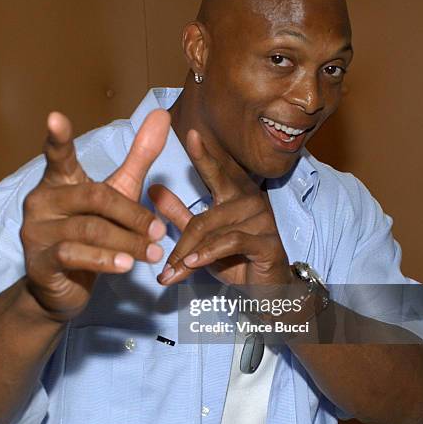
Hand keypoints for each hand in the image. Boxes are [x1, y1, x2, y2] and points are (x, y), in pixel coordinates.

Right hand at [21, 109, 169, 320]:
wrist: (62, 285)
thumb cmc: (92, 230)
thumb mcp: (118, 192)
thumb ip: (138, 157)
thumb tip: (162, 114)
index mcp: (59, 181)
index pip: (58, 156)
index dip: (57, 138)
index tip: (55, 117)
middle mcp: (42, 201)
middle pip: (94, 197)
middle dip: (132, 214)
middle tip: (159, 230)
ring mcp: (37, 232)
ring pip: (89, 230)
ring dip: (128, 241)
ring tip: (154, 252)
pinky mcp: (40, 263)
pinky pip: (75, 256)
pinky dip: (105, 260)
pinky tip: (127, 265)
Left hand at [149, 129, 292, 286]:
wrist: (267, 290)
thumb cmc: (234, 260)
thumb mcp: (202, 237)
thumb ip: (179, 213)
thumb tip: (153, 189)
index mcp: (236, 194)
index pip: (217, 172)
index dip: (204, 154)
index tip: (191, 133)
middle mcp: (251, 201)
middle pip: (204, 216)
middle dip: (181, 244)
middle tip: (163, 266)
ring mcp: (263, 221)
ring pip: (214, 232)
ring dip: (189, 255)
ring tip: (173, 273)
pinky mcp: (269, 243)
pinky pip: (231, 242)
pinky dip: (208, 254)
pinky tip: (193, 264)